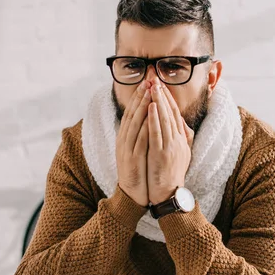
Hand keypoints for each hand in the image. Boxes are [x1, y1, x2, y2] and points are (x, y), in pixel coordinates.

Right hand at [116, 81, 150, 206]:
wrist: (132, 194)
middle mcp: (124, 139)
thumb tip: (148, 118)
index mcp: (126, 137)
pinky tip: (150, 116)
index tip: (148, 82)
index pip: (132, 111)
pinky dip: (144, 126)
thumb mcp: (139, 149)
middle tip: (148, 79)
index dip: (139, 96)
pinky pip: (139, 139)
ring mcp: (126, 149)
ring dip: (142, 106)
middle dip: (141, 95)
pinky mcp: (132, 158)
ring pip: (134, 123)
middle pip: (132, 113)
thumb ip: (142, 134)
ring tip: (150, 92)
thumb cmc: (139, 171)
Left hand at [147, 84, 193, 204]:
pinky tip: (150, 107)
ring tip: (153, 88)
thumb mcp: (182, 154)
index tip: (161, 86)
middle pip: (170, 113)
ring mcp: (171, 147)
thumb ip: (183, 138)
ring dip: (158, 102)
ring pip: (164, 120)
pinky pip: (157, 134)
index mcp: (182, 140)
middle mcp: (179, 141)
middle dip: (163, 95)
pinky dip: (154, 119)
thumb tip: (182, 123)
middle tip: (155, 80)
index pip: (175, 114)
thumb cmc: (172, 175)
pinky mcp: (162, 155)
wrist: (170, 195)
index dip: (168, 99)